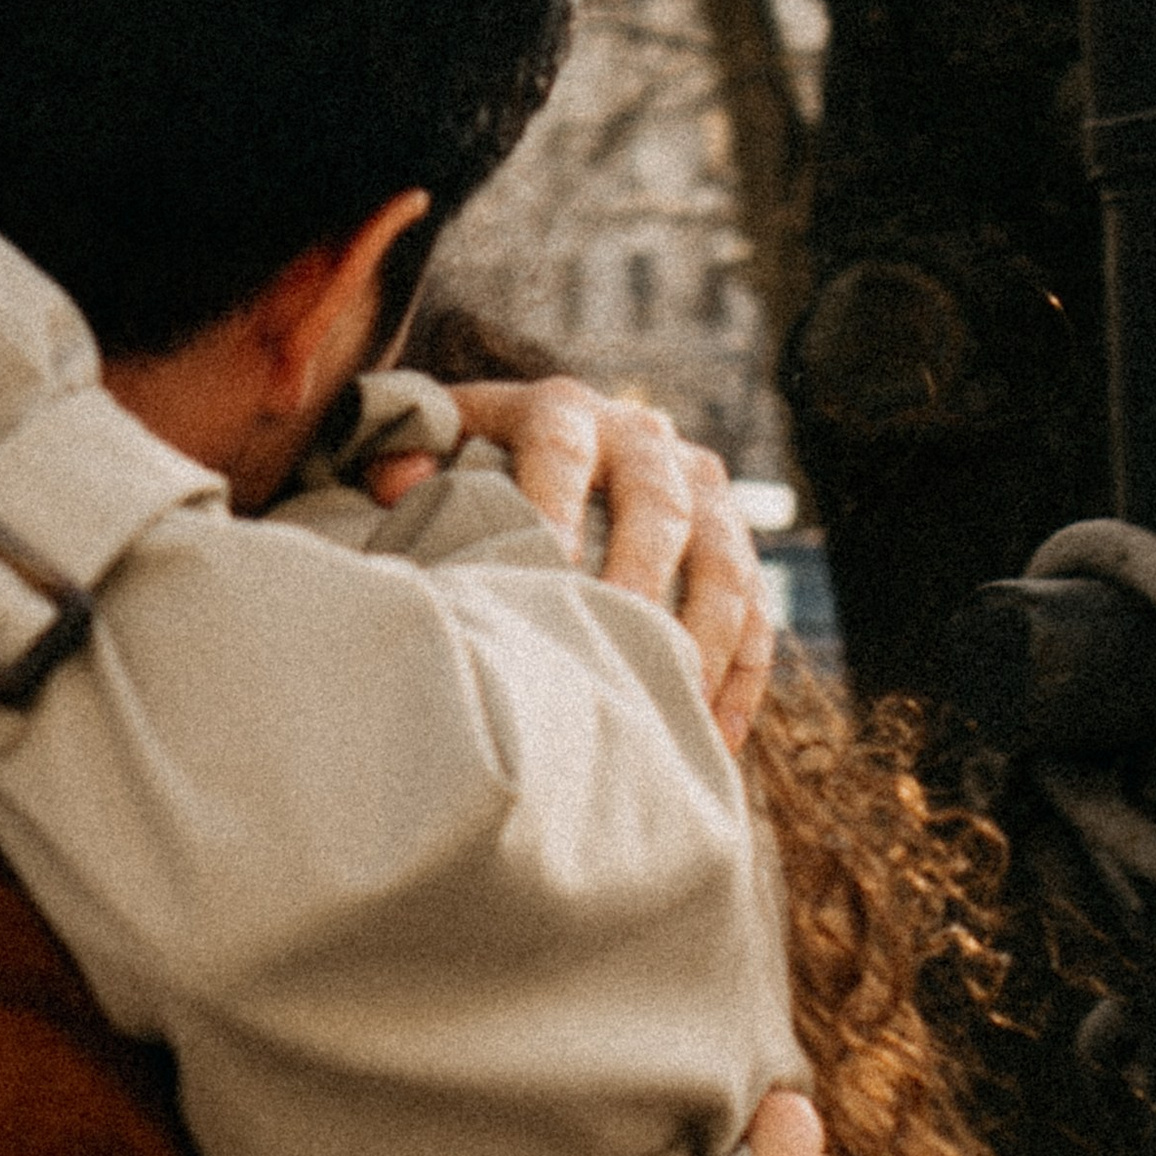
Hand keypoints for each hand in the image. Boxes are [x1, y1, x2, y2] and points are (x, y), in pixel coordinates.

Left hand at [436, 377, 776, 751]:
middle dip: (639, 580)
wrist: (548, 449)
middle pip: (659, 508)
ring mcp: (702, 493)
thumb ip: (399, 451)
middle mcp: (644, 439)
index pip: (561, 449)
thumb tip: (398, 485)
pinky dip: (740, 678)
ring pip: (725, 564)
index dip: (552, 504)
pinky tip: (713, 744)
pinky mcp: (735, 545)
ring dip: (702, 638)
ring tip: (670, 704)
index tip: (545, 567)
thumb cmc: (474, 464)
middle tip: (614, 643)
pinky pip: (757, 614)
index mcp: (562, 410)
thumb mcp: (433, 442)